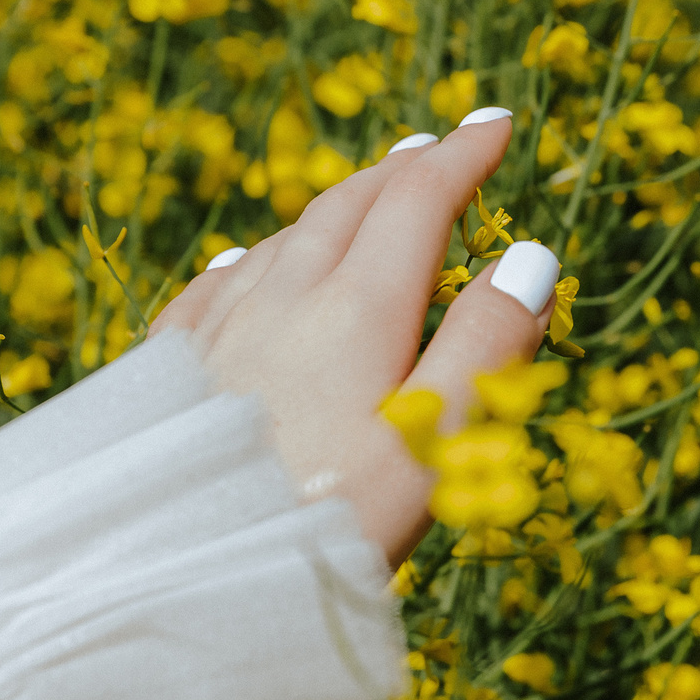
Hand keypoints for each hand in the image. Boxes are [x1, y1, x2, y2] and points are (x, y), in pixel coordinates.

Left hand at [148, 108, 558, 566]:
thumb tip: (529, 256)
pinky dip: (256, 257)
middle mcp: (281, 298)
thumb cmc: (329, 522)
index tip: (498, 125)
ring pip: (283, 239)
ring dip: (333, 209)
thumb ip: (487, 348)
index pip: (418, 201)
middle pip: (347, 206)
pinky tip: (248, 262)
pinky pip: (219, 284)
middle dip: (400, 170)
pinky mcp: (169, 367)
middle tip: (438, 149)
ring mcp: (217, 328)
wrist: (177, 574)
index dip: (464, 157)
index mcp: (356, 309)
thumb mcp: (434, 445)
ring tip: (363, 201)